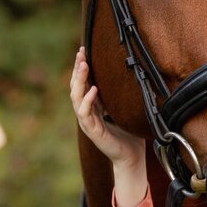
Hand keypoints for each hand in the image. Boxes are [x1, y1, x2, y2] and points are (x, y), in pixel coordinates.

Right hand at [70, 47, 144, 168]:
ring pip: (76, 98)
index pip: (83, 83)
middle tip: (81, 53)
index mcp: (93, 106)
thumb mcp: (123, 109)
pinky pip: (85, 113)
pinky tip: (93, 90)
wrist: (130, 156)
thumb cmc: (129, 134)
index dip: (82, 67)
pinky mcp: (92, 131)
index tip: (83, 50)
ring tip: (84, 66)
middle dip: (78, 69)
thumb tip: (125, 75)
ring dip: (79, 81)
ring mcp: (87, 121)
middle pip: (76, 87)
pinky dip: (88, 100)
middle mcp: (87, 112)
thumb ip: (118, 96)